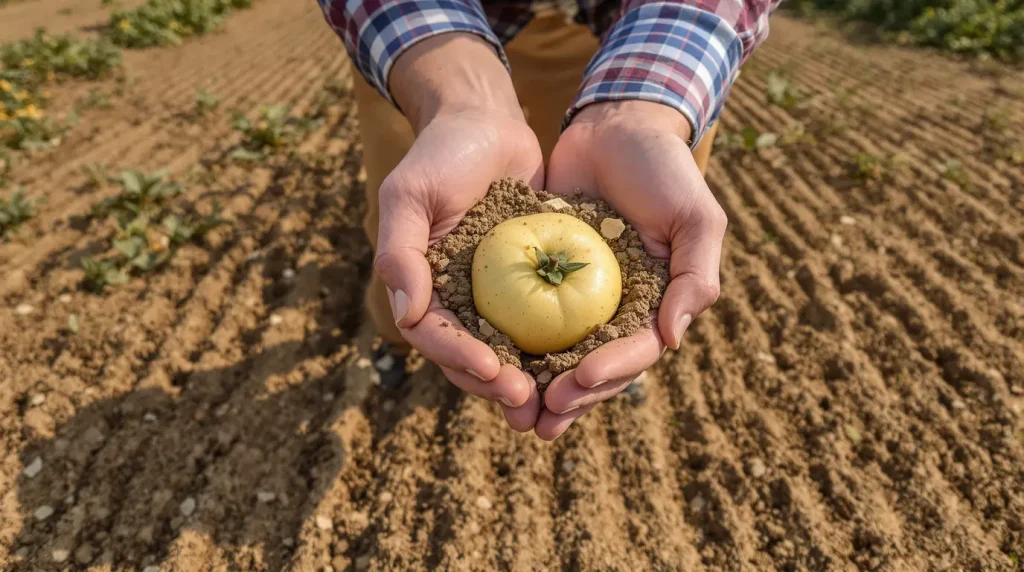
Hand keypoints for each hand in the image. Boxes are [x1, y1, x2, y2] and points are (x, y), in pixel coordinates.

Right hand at [377, 34, 543, 429]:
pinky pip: (544, 321)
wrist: (487, 122)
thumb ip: (401, 252)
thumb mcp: (410, 194)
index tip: (493, 371)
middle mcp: (456, 298)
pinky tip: (585, 364)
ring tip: (554, 405)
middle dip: (497, 385)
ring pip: (509, 350)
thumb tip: (406, 314)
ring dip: (529, 381)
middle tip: (528, 404)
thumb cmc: (441, 153)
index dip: (460, 358)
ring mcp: (495, 294)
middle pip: (471, 356)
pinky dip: (559, 346)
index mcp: (422, 287)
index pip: (435, 336)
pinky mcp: (532, 281)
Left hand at [537, 101, 727, 439]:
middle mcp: (617, 309)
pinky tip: (491, 365)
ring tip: (516, 414)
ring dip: (540, 388)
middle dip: (570, 398)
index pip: (635, 352)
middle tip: (540, 418)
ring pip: (560, 355)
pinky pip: (527, 319)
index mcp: (656, 305)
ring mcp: (578, 296)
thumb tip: (672, 340)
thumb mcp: (695, 217)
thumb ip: (695, 277)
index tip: (579, 381)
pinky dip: (513, 345)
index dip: (610, 373)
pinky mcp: (543, 277)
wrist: (615, 125)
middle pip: (595, 369)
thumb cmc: (665, 169)